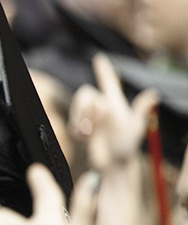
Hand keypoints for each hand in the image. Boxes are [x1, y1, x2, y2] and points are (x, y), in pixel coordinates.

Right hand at [69, 54, 158, 170]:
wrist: (113, 165)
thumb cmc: (126, 147)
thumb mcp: (135, 128)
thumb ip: (140, 110)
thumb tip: (153, 94)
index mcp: (115, 104)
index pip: (108, 82)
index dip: (104, 70)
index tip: (99, 58)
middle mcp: (101, 108)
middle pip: (85, 94)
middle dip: (85, 106)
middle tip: (92, 122)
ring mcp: (90, 119)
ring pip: (76, 107)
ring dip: (80, 119)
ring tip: (88, 132)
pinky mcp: (81, 130)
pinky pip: (71, 122)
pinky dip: (76, 129)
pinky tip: (84, 138)